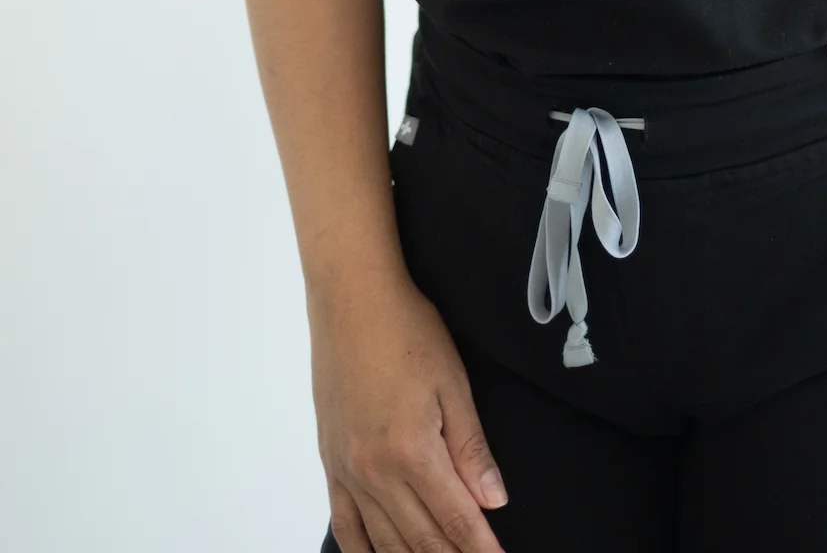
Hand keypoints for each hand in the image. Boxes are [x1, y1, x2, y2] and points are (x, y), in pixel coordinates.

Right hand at [309, 268, 508, 552]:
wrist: (350, 300)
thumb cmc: (405, 330)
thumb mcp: (452, 384)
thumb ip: (471, 448)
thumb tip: (493, 500)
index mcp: (411, 452)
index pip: (455, 519)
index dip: (480, 549)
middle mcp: (374, 472)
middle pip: (420, 540)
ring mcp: (347, 471)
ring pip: (384, 542)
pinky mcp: (330, 463)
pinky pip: (345, 525)